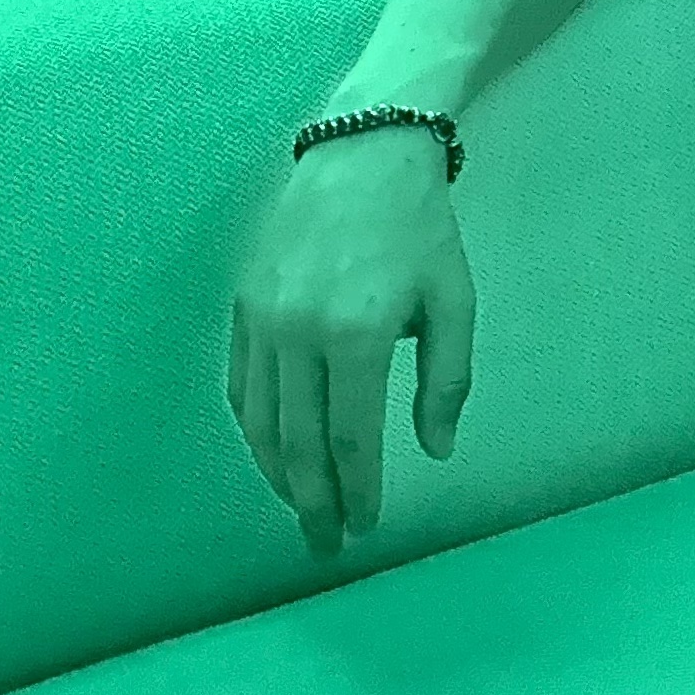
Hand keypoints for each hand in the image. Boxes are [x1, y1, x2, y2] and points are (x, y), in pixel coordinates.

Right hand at [228, 125, 475, 559]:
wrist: (365, 151)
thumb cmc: (420, 228)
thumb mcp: (455, 299)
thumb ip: (446, 380)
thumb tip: (436, 450)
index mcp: (356, 332)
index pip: (351, 438)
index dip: (359, 490)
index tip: (367, 525)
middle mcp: (298, 331)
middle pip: (297, 443)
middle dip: (313, 502)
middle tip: (326, 543)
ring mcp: (262, 318)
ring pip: (258, 422)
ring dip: (277, 475)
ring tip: (301, 508)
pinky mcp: (242, 304)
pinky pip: (239, 386)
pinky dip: (252, 429)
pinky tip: (272, 452)